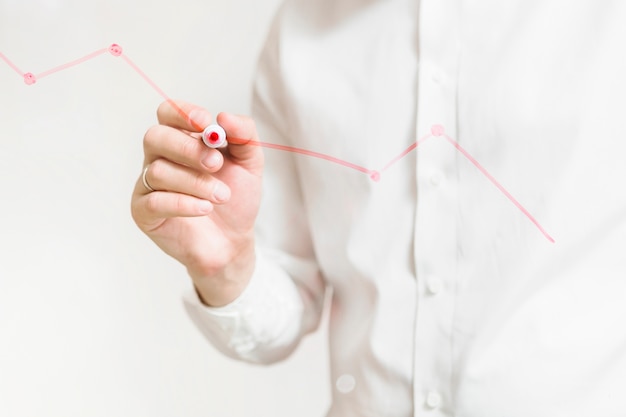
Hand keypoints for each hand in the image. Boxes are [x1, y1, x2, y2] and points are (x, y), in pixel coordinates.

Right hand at [131, 100, 263, 305]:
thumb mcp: (250, 163)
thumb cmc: (236, 199)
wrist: (233, 241)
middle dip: (188, 148)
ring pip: (158, 171)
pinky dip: (184, 204)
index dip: (183, 114)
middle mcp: (160, 158)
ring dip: (196, 183)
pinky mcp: (143, 212)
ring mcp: (148, 185)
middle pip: (156, 137)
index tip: (206, 123)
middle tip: (216, 164)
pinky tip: (205, 209)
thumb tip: (224, 116)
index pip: (168, 113)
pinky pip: (155, 201)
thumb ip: (244, 135)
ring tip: (221, 196)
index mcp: (182, 140)